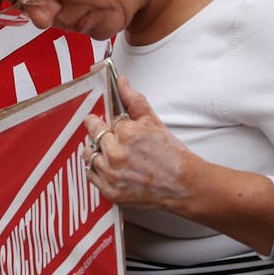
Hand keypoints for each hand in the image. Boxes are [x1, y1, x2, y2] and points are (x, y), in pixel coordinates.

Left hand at [83, 77, 195, 210]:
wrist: (184, 184)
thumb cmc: (172, 156)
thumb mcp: (153, 122)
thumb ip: (134, 101)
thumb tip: (123, 84)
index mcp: (125, 134)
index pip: (100, 122)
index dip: (101, 122)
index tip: (97, 121)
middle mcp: (115, 154)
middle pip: (93, 139)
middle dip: (99, 136)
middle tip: (109, 138)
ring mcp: (111, 174)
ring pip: (90, 157)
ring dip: (96, 153)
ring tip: (112, 153)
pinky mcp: (110, 190)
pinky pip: (91, 176)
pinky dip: (97, 170)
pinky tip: (109, 167)